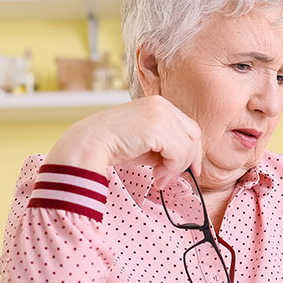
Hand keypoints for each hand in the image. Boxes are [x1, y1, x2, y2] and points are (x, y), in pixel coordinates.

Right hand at [45, 95, 202, 186]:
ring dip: (177, 168)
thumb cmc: (114, 146)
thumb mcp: (146, 142)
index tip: (192, 169)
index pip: (189, 127)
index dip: (193, 150)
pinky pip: (178, 152)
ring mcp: (160, 114)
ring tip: (159, 178)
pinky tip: (156, 176)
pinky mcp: (157, 127)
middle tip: (171, 177)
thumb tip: (186, 164)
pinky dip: (172, 169)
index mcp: (159, 105)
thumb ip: (166, 146)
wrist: (88, 144)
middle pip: (193, 135)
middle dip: (188, 160)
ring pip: (188, 145)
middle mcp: (162, 105)